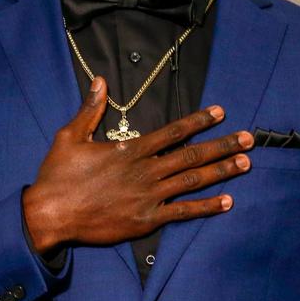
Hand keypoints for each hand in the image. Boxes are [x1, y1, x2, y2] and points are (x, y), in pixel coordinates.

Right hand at [22, 76, 253, 252]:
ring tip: (245, 163)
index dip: (198, 121)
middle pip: (191, 155)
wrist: (50, 214)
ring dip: (222, 171)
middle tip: (249, 139)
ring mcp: (148, 197)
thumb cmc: (58, 175)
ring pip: (193, 181)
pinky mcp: (146, 220)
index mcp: (129, 150)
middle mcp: (145, 171)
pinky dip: (207, 207)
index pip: (172, 132)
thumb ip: (90, 109)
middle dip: (223, 145)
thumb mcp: (70, 136)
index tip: (220, 112)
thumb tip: (100, 80)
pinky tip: (227, 201)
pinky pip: (183, 212)